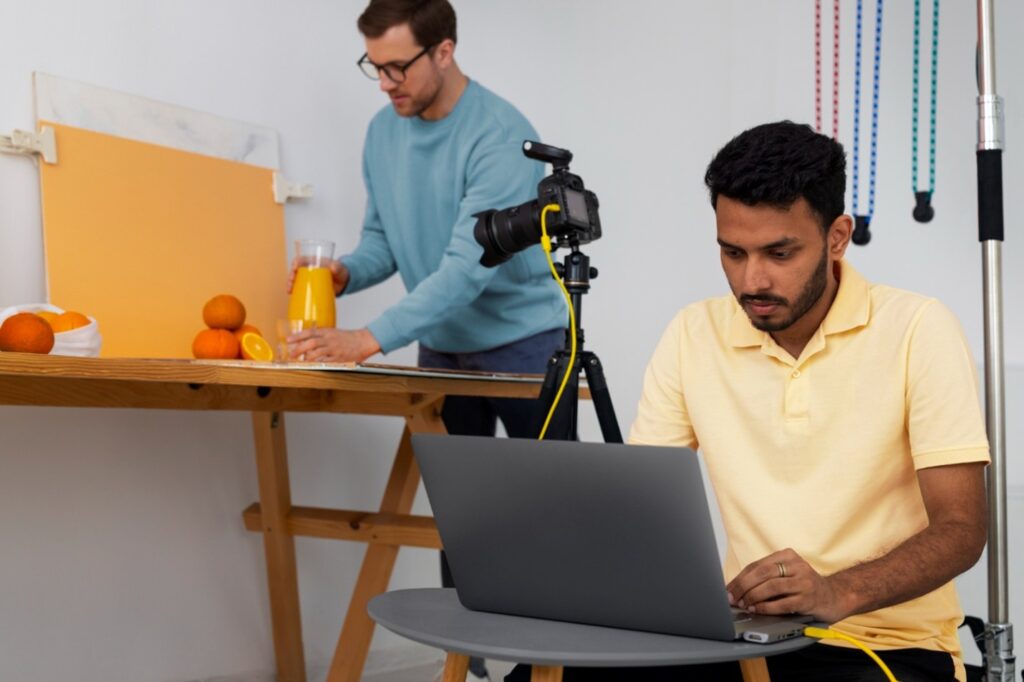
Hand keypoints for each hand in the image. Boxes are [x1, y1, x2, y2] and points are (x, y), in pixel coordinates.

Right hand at [287, 257, 349, 296]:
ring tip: (289, 290)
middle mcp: (307, 269)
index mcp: (313, 261)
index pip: (301, 259)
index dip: (296, 262)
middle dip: (290, 275)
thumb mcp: (339, 267)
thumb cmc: (340, 271)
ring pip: (294, 280)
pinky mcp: (309, 287)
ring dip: (290, 284)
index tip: (295, 267)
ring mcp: (307, 278)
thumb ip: (337, 266)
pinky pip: (299, 288)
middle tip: (291, 282)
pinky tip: (292, 295)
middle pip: (295, 270)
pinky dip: (294, 291)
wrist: (344, 282)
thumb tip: (333, 268)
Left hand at [287, 327, 379, 362]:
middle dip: (299, 348)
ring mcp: (334, 349)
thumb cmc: (348, 338)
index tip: (289, 339)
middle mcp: (330, 340)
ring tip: (299, 361)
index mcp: (327, 332)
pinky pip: (326, 361)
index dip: (298, 336)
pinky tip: (312, 365)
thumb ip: (321, 336)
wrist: (364, 341)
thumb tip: (307, 340)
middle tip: (291, 353)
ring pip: (317, 352)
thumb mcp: (334, 333)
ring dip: (306, 357)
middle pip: (311, 343)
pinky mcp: (339, 358)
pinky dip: (318, 363)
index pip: (310, 332)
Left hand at [726, 548, 850, 623]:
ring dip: (754, 597)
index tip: (728, 589)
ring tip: (744, 604)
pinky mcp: (809, 599)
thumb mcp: (786, 574)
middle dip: (743, 586)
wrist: (835, 596)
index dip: (740, 578)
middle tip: (732, 598)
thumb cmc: (803, 586)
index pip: (757, 565)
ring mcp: (804, 582)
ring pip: (772, 587)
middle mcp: (797, 565)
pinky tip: (758, 610)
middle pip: (763, 573)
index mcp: (787, 555)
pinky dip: (767, 607)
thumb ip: (766, 578)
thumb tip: (737, 589)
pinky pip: (783, 603)